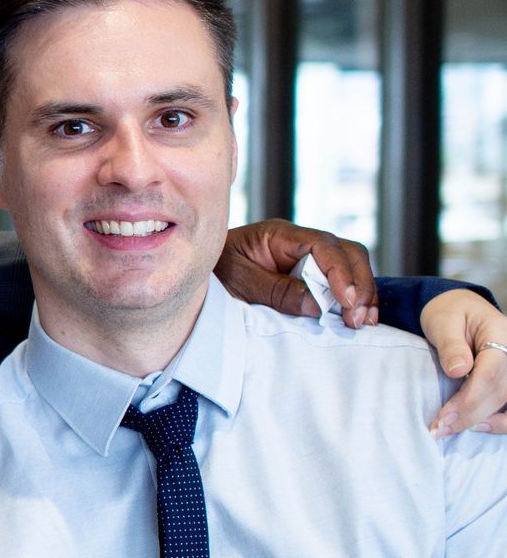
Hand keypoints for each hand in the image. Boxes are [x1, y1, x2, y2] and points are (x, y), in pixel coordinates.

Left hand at [217, 219, 378, 328]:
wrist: (194, 276)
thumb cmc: (212, 272)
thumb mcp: (238, 281)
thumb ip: (275, 291)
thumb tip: (318, 305)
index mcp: (279, 235)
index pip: (323, 246)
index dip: (340, 272)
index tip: (346, 301)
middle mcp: (298, 243)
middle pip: (346, 253)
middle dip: (359, 285)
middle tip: (359, 319)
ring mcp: (305, 259)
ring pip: (349, 267)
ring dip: (360, 294)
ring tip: (364, 323)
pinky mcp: (306, 277)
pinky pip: (338, 283)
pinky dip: (350, 299)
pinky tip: (355, 319)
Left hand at [421, 290, 506, 435]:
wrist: (460, 309)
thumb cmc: (449, 313)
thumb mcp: (443, 321)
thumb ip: (451, 345)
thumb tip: (458, 371)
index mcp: (501, 333)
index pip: (491, 372)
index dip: (469, 398)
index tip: (444, 416)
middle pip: (500, 391)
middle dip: (470, 414)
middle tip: (439, 429)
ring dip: (484, 421)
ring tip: (451, 430)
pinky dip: (500, 421)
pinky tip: (477, 427)